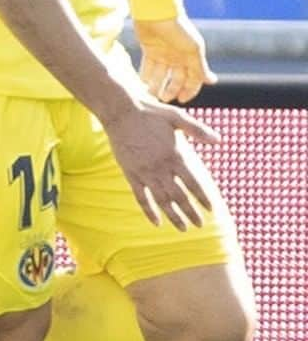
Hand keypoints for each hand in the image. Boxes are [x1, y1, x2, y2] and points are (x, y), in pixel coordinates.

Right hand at [104, 93, 218, 230]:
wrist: (121, 111)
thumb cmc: (150, 112)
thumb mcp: (177, 117)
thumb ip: (197, 130)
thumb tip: (220, 140)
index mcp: (175, 155)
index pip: (193, 182)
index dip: (202, 197)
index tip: (211, 209)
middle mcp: (161, 167)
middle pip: (179, 196)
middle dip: (190, 212)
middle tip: (200, 224)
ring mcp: (144, 172)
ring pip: (161, 200)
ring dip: (173, 216)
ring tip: (183, 228)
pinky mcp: (130, 173)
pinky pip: (140, 197)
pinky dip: (149, 211)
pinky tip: (156, 222)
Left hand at [136, 15, 215, 103]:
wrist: (156, 12)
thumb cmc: (178, 29)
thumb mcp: (193, 50)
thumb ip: (200, 67)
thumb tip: (212, 81)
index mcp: (191, 56)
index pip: (193, 78)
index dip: (189, 90)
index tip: (182, 100)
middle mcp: (178, 56)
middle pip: (176, 78)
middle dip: (171, 90)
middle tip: (164, 100)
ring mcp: (163, 53)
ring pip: (161, 75)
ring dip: (157, 86)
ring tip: (151, 96)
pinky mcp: (149, 49)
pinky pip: (148, 67)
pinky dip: (145, 77)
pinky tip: (142, 86)